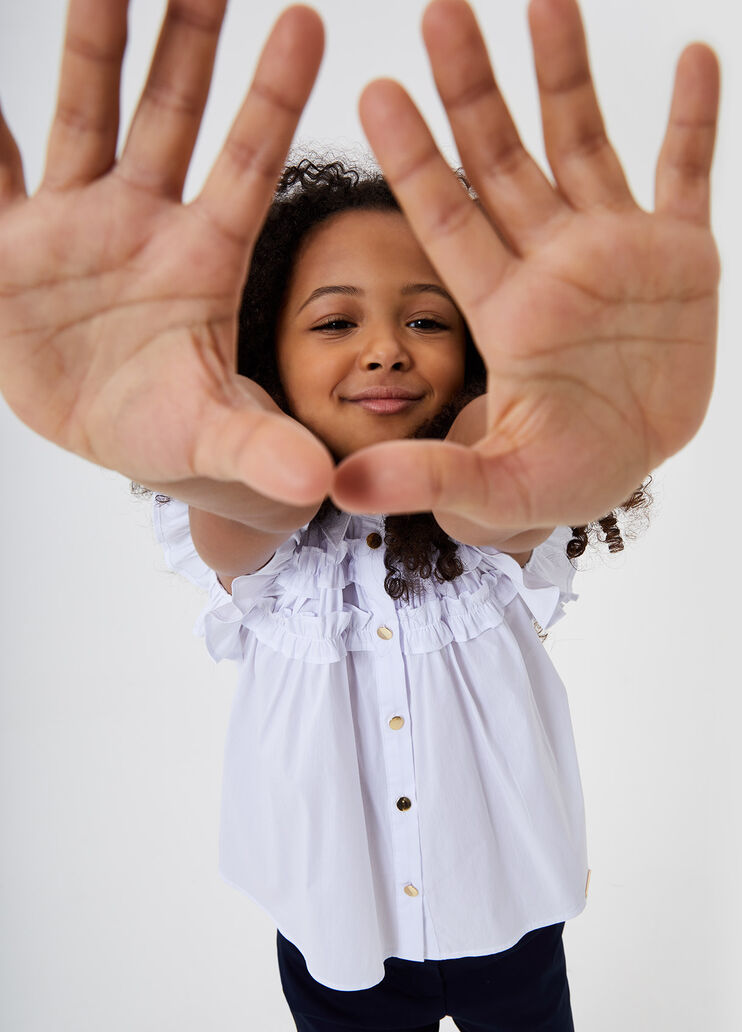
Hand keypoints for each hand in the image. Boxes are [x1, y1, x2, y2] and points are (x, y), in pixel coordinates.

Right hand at [0, 1, 333, 506]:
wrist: (112, 433)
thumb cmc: (174, 428)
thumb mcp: (216, 437)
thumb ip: (262, 448)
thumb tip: (315, 483)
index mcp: (206, 258)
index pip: (248, 163)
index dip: (274, 97)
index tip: (309, 21)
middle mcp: (145, 222)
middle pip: (171, 114)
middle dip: (186, 38)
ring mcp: (76, 223)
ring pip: (87, 115)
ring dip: (94, 43)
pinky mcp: (10, 245)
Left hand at [331, 0, 719, 533]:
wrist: (631, 464)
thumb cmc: (559, 476)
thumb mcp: (495, 485)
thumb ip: (426, 476)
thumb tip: (341, 490)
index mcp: (502, 308)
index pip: (447, 220)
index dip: (416, 157)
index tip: (377, 90)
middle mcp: (549, 263)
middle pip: (502, 161)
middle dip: (473, 89)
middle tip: (439, 10)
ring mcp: (615, 252)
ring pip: (584, 145)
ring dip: (566, 74)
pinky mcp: (680, 257)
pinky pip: (686, 174)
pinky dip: (693, 122)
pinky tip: (694, 59)